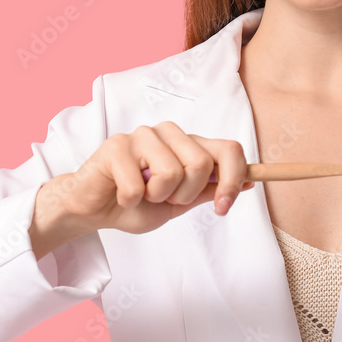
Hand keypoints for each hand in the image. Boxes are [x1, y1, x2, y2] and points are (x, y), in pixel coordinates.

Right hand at [30, 122, 253, 257]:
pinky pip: (139, 186)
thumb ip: (208, 190)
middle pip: (201, 164)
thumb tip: (249, 182)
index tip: (222, 208)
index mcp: (188, 144)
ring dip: (157, 197)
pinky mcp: (116, 145)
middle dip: (184, 195)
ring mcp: (142, 135)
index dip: (232, 180)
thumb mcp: (179, 203)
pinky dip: (131, 202)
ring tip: (141, 195)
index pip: (228, 149)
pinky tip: (120, 194)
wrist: (92, 209)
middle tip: (162, 199)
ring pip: (172, 172)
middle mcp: (169, 133)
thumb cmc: (136, 204)